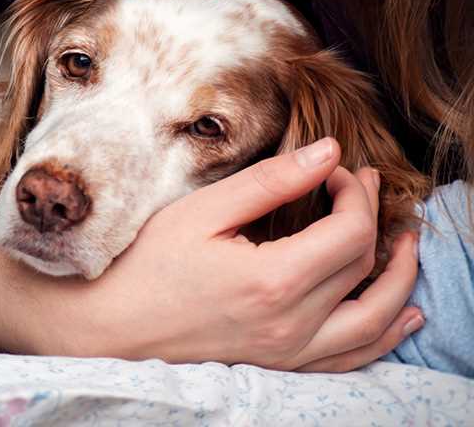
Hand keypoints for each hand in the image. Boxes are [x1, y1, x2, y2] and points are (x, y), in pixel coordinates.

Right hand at [39, 137, 421, 370]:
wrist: (110, 326)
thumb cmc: (146, 263)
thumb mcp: (204, 211)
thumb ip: (271, 182)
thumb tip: (328, 152)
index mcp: (274, 280)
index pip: (350, 231)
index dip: (355, 192)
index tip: (337, 169)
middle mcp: (291, 324)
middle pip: (364, 268)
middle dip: (374, 220)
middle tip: (364, 187)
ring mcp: (288, 352)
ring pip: (374, 320)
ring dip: (400, 281)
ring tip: (407, 249)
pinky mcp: (279, 365)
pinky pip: (351, 357)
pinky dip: (384, 335)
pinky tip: (402, 319)